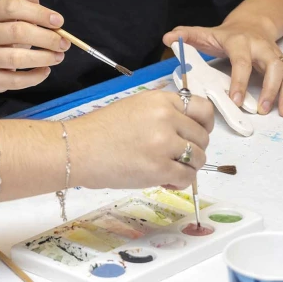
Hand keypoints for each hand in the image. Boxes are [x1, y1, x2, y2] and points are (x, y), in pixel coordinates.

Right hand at [0, 0, 67, 94]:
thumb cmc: (7, 39)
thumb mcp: (15, 19)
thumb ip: (26, 7)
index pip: (13, 7)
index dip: (38, 13)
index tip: (59, 21)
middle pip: (17, 32)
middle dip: (46, 38)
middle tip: (64, 43)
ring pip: (16, 58)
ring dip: (43, 58)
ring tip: (59, 57)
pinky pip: (15, 80)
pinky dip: (35, 77)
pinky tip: (46, 71)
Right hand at [72, 90, 213, 189]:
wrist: (78, 149)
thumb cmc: (101, 130)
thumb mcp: (135, 107)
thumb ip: (163, 113)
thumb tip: (187, 131)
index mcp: (160, 100)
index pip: (202, 109)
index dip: (204, 124)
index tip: (196, 134)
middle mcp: (166, 118)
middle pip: (202, 137)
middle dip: (193, 149)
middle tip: (175, 157)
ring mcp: (164, 144)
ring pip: (198, 158)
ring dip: (188, 167)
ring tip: (169, 169)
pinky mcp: (160, 168)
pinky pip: (187, 177)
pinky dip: (180, 182)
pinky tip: (165, 180)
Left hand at [163, 23, 282, 116]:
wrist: (251, 23)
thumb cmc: (225, 35)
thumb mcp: (205, 33)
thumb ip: (187, 35)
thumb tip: (169, 38)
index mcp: (241, 42)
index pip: (242, 62)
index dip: (239, 81)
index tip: (236, 100)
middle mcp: (262, 48)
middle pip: (272, 68)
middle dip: (270, 90)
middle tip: (262, 111)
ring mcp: (276, 56)